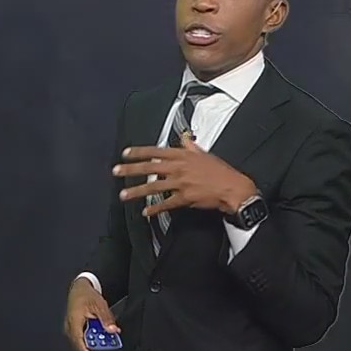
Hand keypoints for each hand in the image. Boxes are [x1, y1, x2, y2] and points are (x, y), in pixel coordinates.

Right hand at [64, 278, 118, 350]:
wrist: (79, 288)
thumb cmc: (86, 295)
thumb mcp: (100, 305)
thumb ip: (106, 319)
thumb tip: (112, 330)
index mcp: (74, 321)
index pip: (78, 341)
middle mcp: (70, 326)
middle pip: (80, 344)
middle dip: (94, 348)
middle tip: (107, 347)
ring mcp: (71, 328)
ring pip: (81, 342)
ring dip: (94, 343)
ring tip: (106, 340)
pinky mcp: (74, 328)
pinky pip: (82, 338)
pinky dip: (91, 339)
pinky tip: (100, 335)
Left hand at [113, 133, 257, 217]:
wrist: (234, 187)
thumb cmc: (221, 171)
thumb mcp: (205, 154)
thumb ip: (191, 146)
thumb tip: (185, 137)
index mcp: (183, 155)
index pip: (156, 151)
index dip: (139, 152)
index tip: (125, 153)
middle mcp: (179, 168)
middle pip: (150, 168)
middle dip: (131, 169)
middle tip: (116, 171)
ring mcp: (181, 183)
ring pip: (154, 188)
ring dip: (137, 192)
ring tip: (123, 195)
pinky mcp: (185, 198)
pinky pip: (166, 204)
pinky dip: (155, 209)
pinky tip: (145, 213)